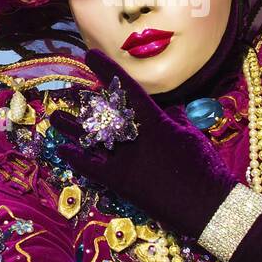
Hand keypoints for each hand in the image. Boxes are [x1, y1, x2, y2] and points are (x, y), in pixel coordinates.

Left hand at [48, 48, 237, 238]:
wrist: (206, 205)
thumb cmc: (205, 167)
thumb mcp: (192, 135)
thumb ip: (177, 118)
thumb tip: (170, 108)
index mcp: (154, 121)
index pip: (126, 88)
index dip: (107, 71)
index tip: (90, 56)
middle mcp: (134, 137)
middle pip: (103, 113)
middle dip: (85, 101)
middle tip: (68, 91)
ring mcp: (125, 160)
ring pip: (91, 137)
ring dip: (72, 127)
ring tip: (55, 116)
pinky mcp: (121, 182)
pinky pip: (91, 168)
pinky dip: (75, 160)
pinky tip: (60, 150)